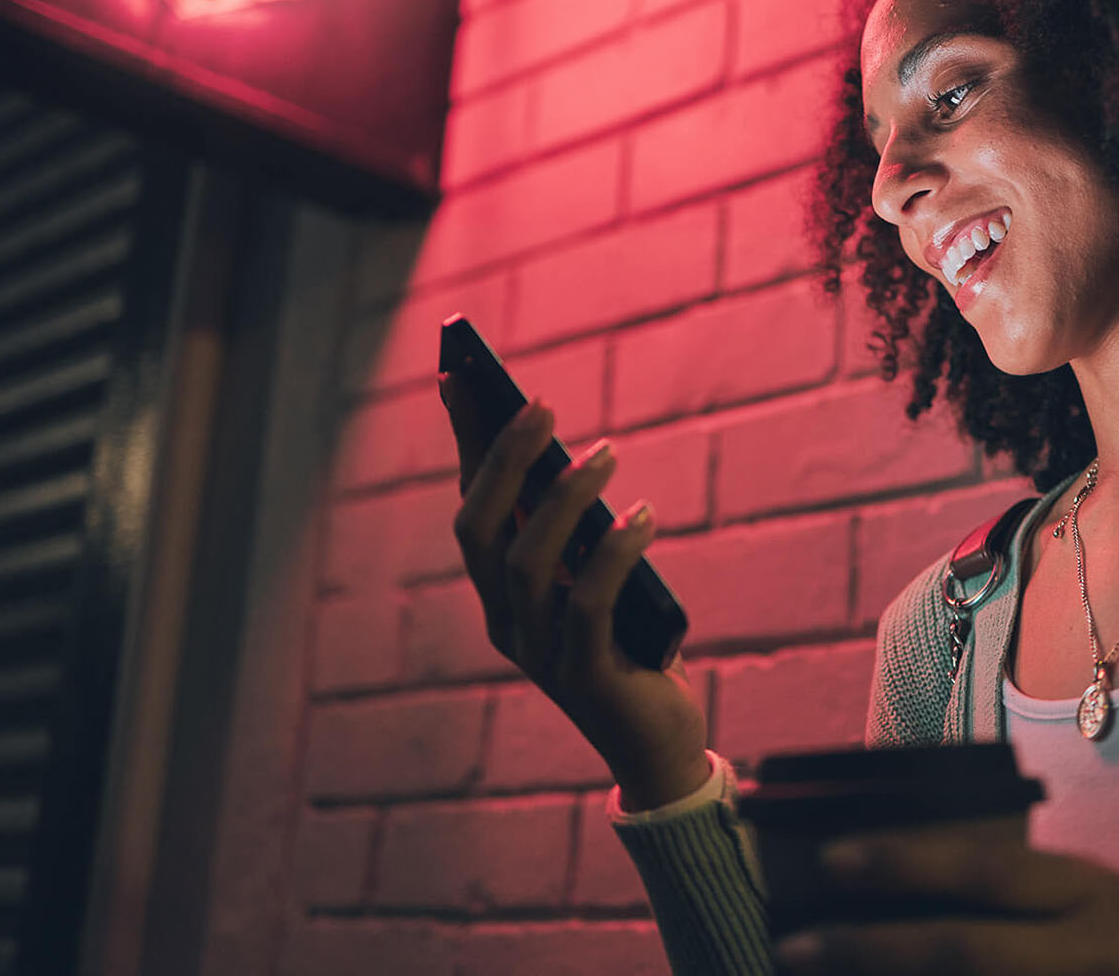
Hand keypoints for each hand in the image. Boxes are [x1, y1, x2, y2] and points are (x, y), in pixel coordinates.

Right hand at [441, 375, 710, 807]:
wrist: (658, 742)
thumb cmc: (630, 647)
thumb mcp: (598, 578)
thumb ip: (578, 533)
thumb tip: (572, 454)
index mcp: (500, 595)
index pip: (471, 507)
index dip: (464, 444)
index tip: (459, 375)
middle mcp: (506, 623)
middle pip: (481, 531)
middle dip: (503, 461)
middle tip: (541, 404)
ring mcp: (539, 654)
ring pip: (527, 563)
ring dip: (564, 499)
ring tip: (605, 453)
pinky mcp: (587, 678)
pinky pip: (588, 604)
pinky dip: (612, 554)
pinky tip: (642, 515)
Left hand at [773, 828, 1118, 975]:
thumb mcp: (1090, 904)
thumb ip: (1015, 897)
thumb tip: (894, 875)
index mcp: (1084, 892)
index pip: (984, 871)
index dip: (904, 862)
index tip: (828, 857)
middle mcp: (1088, 946)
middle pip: (965, 949)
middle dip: (869, 948)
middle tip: (790, 945)